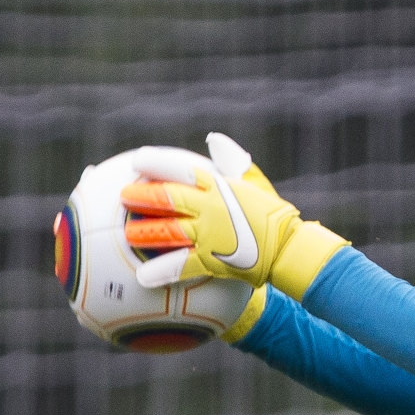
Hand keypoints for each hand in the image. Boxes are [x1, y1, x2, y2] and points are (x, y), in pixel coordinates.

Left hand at [121, 132, 348, 300]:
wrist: (290, 248)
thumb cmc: (273, 214)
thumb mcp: (255, 182)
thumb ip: (233, 160)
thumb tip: (213, 138)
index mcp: (221, 186)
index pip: (183, 170)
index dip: (158, 164)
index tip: (138, 160)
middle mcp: (212, 208)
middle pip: (168, 199)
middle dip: (142, 197)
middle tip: (124, 196)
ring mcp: (211, 234)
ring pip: (169, 231)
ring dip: (144, 232)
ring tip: (127, 233)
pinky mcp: (212, 260)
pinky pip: (181, 265)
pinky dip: (161, 270)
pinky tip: (143, 276)